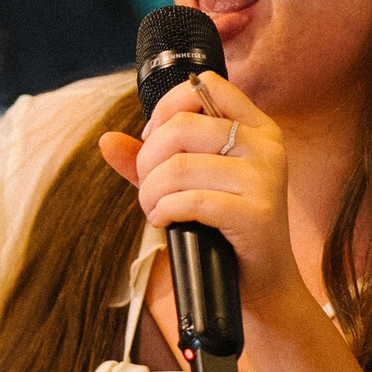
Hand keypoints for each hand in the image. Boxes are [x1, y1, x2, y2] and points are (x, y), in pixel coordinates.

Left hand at [98, 72, 315, 324]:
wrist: (263, 285)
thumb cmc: (223, 229)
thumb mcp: (188, 184)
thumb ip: (148, 160)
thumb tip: (106, 140)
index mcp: (256, 127)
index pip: (205, 85)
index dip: (166, 110)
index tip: (153, 143)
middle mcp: (266, 145)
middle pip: (181, 126)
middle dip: (148, 161)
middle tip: (148, 190)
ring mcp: (266, 178)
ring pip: (178, 166)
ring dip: (151, 192)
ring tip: (155, 210)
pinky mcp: (258, 214)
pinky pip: (191, 200)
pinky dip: (165, 211)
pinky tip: (166, 221)